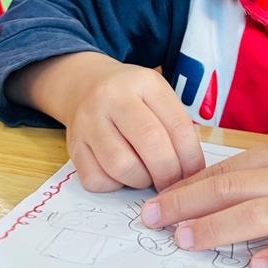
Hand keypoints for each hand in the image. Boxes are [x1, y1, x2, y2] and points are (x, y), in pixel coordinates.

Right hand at [57, 57, 204, 192]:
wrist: (84, 85)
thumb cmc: (131, 96)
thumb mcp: (157, 96)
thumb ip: (176, 127)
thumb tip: (192, 172)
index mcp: (144, 82)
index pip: (178, 125)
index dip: (191, 157)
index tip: (194, 174)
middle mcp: (113, 98)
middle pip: (150, 144)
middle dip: (168, 173)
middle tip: (173, 183)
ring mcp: (89, 121)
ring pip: (122, 166)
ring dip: (141, 180)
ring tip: (147, 176)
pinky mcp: (74, 146)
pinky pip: (97, 179)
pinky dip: (114, 185)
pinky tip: (122, 175)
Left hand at [140, 137, 267, 267]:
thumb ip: (258, 172)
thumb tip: (206, 190)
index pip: (223, 172)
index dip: (185, 190)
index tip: (155, 205)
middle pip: (233, 190)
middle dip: (188, 207)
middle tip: (155, 223)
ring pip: (261, 216)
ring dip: (219, 229)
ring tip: (187, 241)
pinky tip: (258, 267)